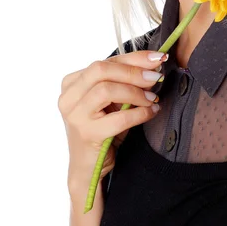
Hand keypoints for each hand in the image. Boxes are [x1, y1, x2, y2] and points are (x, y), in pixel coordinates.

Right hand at [58, 50, 165, 192]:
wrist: (89, 169)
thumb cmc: (103, 131)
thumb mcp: (113, 102)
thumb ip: (127, 83)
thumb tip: (153, 66)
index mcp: (72, 83)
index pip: (105, 62)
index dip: (133, 57)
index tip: (157, 56)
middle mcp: (69, 97)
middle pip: (101, 70)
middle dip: (133, 70)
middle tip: (156, 75)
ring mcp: (75, 116)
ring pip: (106, 89)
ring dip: (136, 92)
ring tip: (153, 98)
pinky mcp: (87, 134)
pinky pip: (118, 118)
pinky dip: (139, 113)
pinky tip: (152, 112)